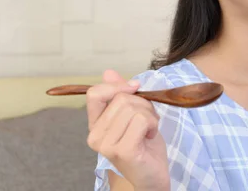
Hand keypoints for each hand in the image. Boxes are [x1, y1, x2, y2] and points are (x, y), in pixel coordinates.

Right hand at [86, 70, 169, 189]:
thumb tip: (108, 72)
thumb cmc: (144, 145)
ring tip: (149, 129)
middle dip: (143, 104)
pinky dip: (152, 124)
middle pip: (121, 99)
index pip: (94, 94)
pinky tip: (150, 136)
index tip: (135, 88)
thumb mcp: (133, 114)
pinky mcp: (123, 150)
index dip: (117, 86)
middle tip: (148, 120)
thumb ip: (120, 95)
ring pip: (133, 108)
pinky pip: (141, 119)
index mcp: (95, 125)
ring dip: (150, 115)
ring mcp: (107, 145)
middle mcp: (95, 135)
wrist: (153, 176)